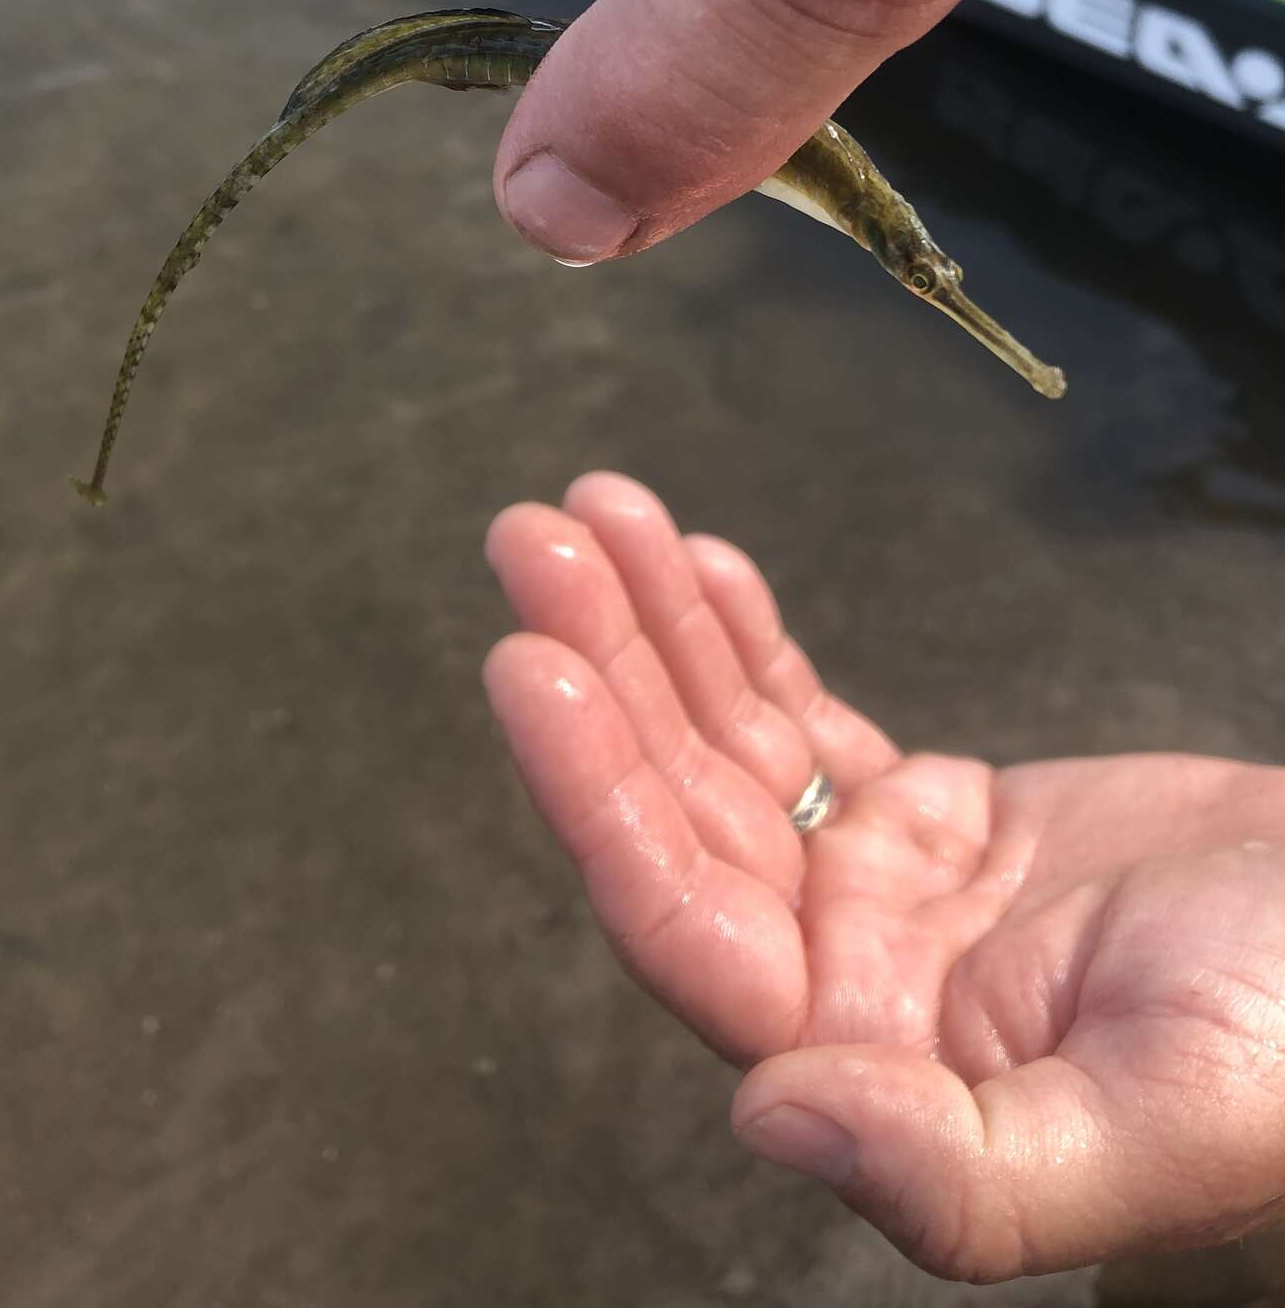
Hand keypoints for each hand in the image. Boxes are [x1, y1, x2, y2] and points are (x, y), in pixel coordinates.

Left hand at [483, 472, 1284, 1282]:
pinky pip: (806, 720)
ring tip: (584, 511)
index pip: (686, 923)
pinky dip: (744, 639)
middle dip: (604, 672)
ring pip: (731, 749)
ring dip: (653, 631)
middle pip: (684, 811)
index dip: (598, 796)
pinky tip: (691, 560)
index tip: (527, 662)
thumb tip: (768, 1114)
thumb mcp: (1158, 1121)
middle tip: (531, 536)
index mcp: (868, 1065)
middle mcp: (842, 978)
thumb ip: (965, 1174)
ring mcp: (878, 890)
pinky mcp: (927, 820)